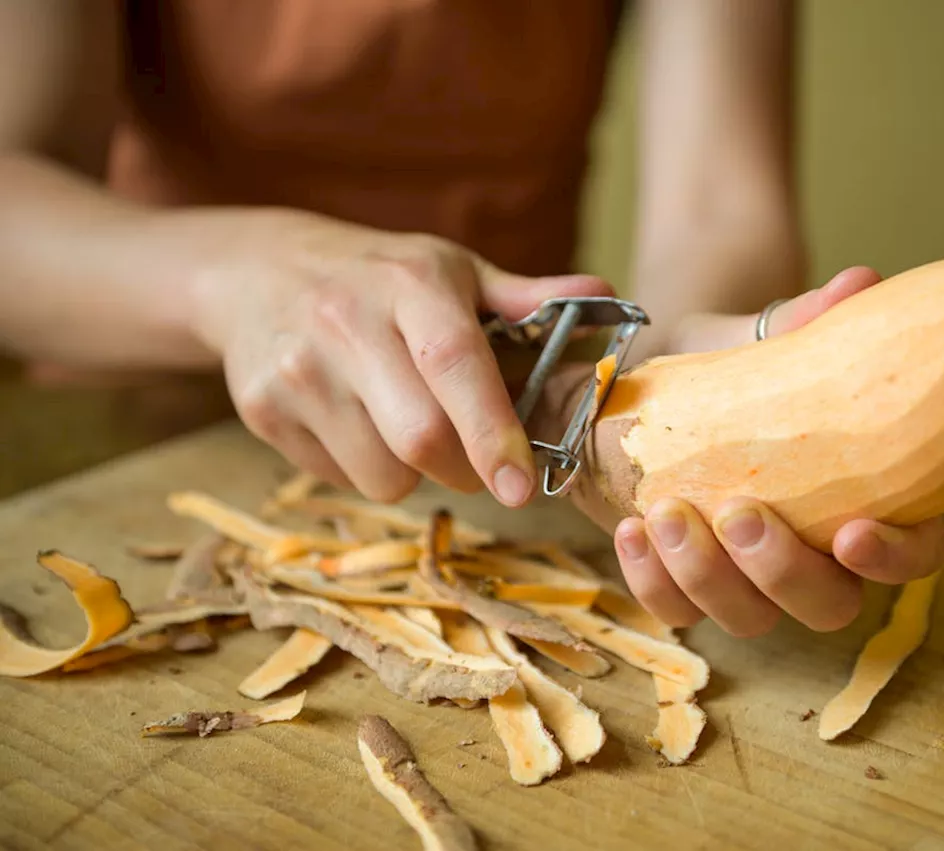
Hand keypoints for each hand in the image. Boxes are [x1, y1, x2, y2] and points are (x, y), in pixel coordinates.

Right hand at [186, 208, 611, 505]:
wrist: (255, 272)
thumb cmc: (379, 278)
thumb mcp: (451, 271)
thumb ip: (527, 297)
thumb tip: (610, 297)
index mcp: (410, 285)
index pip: (455, 365)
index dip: (492, 432)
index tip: (521, 487)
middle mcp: (346, 323)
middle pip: (420, 438)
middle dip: (465, 468)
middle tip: (478, 460)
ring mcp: (298, 370)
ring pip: (381, 474)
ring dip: (414, 474)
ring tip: (407, 425)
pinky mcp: (262, 410)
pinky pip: (339, 477)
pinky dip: (365, 469)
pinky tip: (358, 421)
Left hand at [540, 267, 943, 636]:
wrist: (648, 386)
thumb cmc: (727, 368)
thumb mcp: (757, 342)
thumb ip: (805, 324)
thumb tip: (859, 283)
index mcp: (867, 501)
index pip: (917, 554)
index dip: (896, 558)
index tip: (854, 532)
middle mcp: (818, 557)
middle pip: (829, 606)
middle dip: (783, 572)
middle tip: (740, 513)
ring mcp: (750, 582)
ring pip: (749, 619)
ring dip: (708, 577)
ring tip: (667, 513)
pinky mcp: (687, 588)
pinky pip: (675, 609)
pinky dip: (652, 578)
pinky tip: (631, 530)